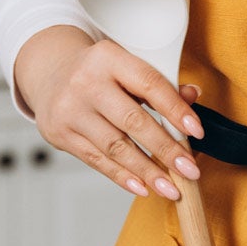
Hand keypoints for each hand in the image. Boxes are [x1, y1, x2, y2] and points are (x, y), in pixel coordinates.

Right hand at [15, 25, 205, 200]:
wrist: (50, 73)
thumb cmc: (99, 73)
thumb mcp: (126, 67)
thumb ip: (160, 83)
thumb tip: (192, 97)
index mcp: (108, 57)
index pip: (149, 84)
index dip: (176, 109)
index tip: (197, 132)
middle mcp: (85, 82)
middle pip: (132, 121)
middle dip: (166, 149)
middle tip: (190, 170)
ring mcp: (70, 110)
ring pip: (115, 147)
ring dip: (147, 171)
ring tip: (171, 188)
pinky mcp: (60, 134)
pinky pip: (97, 161)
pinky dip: (122, 176)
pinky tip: (143, 187)